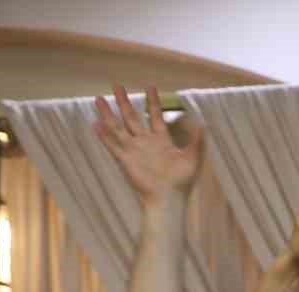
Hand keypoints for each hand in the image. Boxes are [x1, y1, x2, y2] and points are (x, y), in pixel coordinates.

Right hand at [93, 86, 204, 204]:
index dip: (152, 102)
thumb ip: (197, 141)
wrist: (169, 198)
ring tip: (99, 99)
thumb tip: (203, 124)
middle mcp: (145, 142)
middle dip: (124, 102)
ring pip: (118, 127)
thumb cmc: (182, 181)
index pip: (154, 115)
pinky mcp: (126, 160)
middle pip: (132, 117)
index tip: (150, 86)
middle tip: (117, 85)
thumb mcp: (193, 158)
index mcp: (161, 139)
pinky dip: (104, 136)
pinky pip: (113, 145)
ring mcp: (134, 150)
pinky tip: (95, 124)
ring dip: (108, 114)